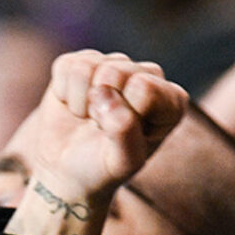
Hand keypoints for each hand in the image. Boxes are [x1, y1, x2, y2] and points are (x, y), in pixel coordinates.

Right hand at [3, 50, 187, 234]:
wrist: (68, 172)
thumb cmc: (103, 169)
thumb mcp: (121, 163)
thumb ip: (124, 133)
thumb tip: (105, 94)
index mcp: (170, 103)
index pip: (145, 89)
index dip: (123, 115)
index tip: (121, 137)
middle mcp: (148, 77)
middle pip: (117, 71)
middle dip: (101, 106)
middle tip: (101, 128)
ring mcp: (116, 66)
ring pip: (90, 66)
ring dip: (81, 102)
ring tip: (89, 119)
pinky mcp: (85, 62)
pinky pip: (68, 65)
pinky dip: (63, 92)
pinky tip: (75, 107)